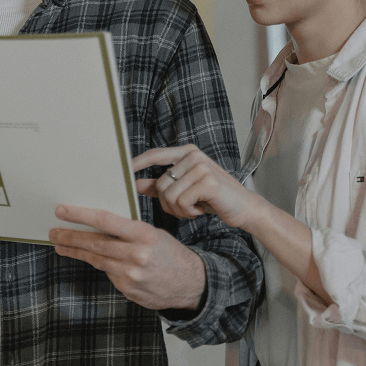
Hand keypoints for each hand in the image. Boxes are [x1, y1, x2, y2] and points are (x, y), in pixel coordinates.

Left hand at [50, 205, 205, 310]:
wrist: (191, 283)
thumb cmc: (170, 253)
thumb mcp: (153, 233)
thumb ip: (127, 231)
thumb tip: (98, 224)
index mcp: (143, 234)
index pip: (105, 221)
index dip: (80, 215)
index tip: (62, 211)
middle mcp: (136, 254)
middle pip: (94, 242)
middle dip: (70, 236)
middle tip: (53, 231)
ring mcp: (130, 274)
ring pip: (96, 259)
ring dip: (75, 251)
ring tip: (61, 245)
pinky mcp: (128, 289)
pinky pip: (108, 273)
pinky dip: (100, 264)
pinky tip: (94, 259)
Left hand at [133, 145, 254, 229]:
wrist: (243, 208)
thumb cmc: (212, 198)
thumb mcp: (184, 189)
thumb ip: (160, 185)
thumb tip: (135, 184)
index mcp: (186, 152)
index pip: (155, 155)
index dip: (137, 163)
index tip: (122, 171)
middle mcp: (193, 155)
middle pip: (161, 183)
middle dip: (168, 204)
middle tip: (184, 208)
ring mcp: (202, 166)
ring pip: (170, 195)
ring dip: (179, 210)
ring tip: (194, 208)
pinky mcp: (209, 181)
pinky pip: (182, 202)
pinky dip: (189, 212)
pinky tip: (202, 209)